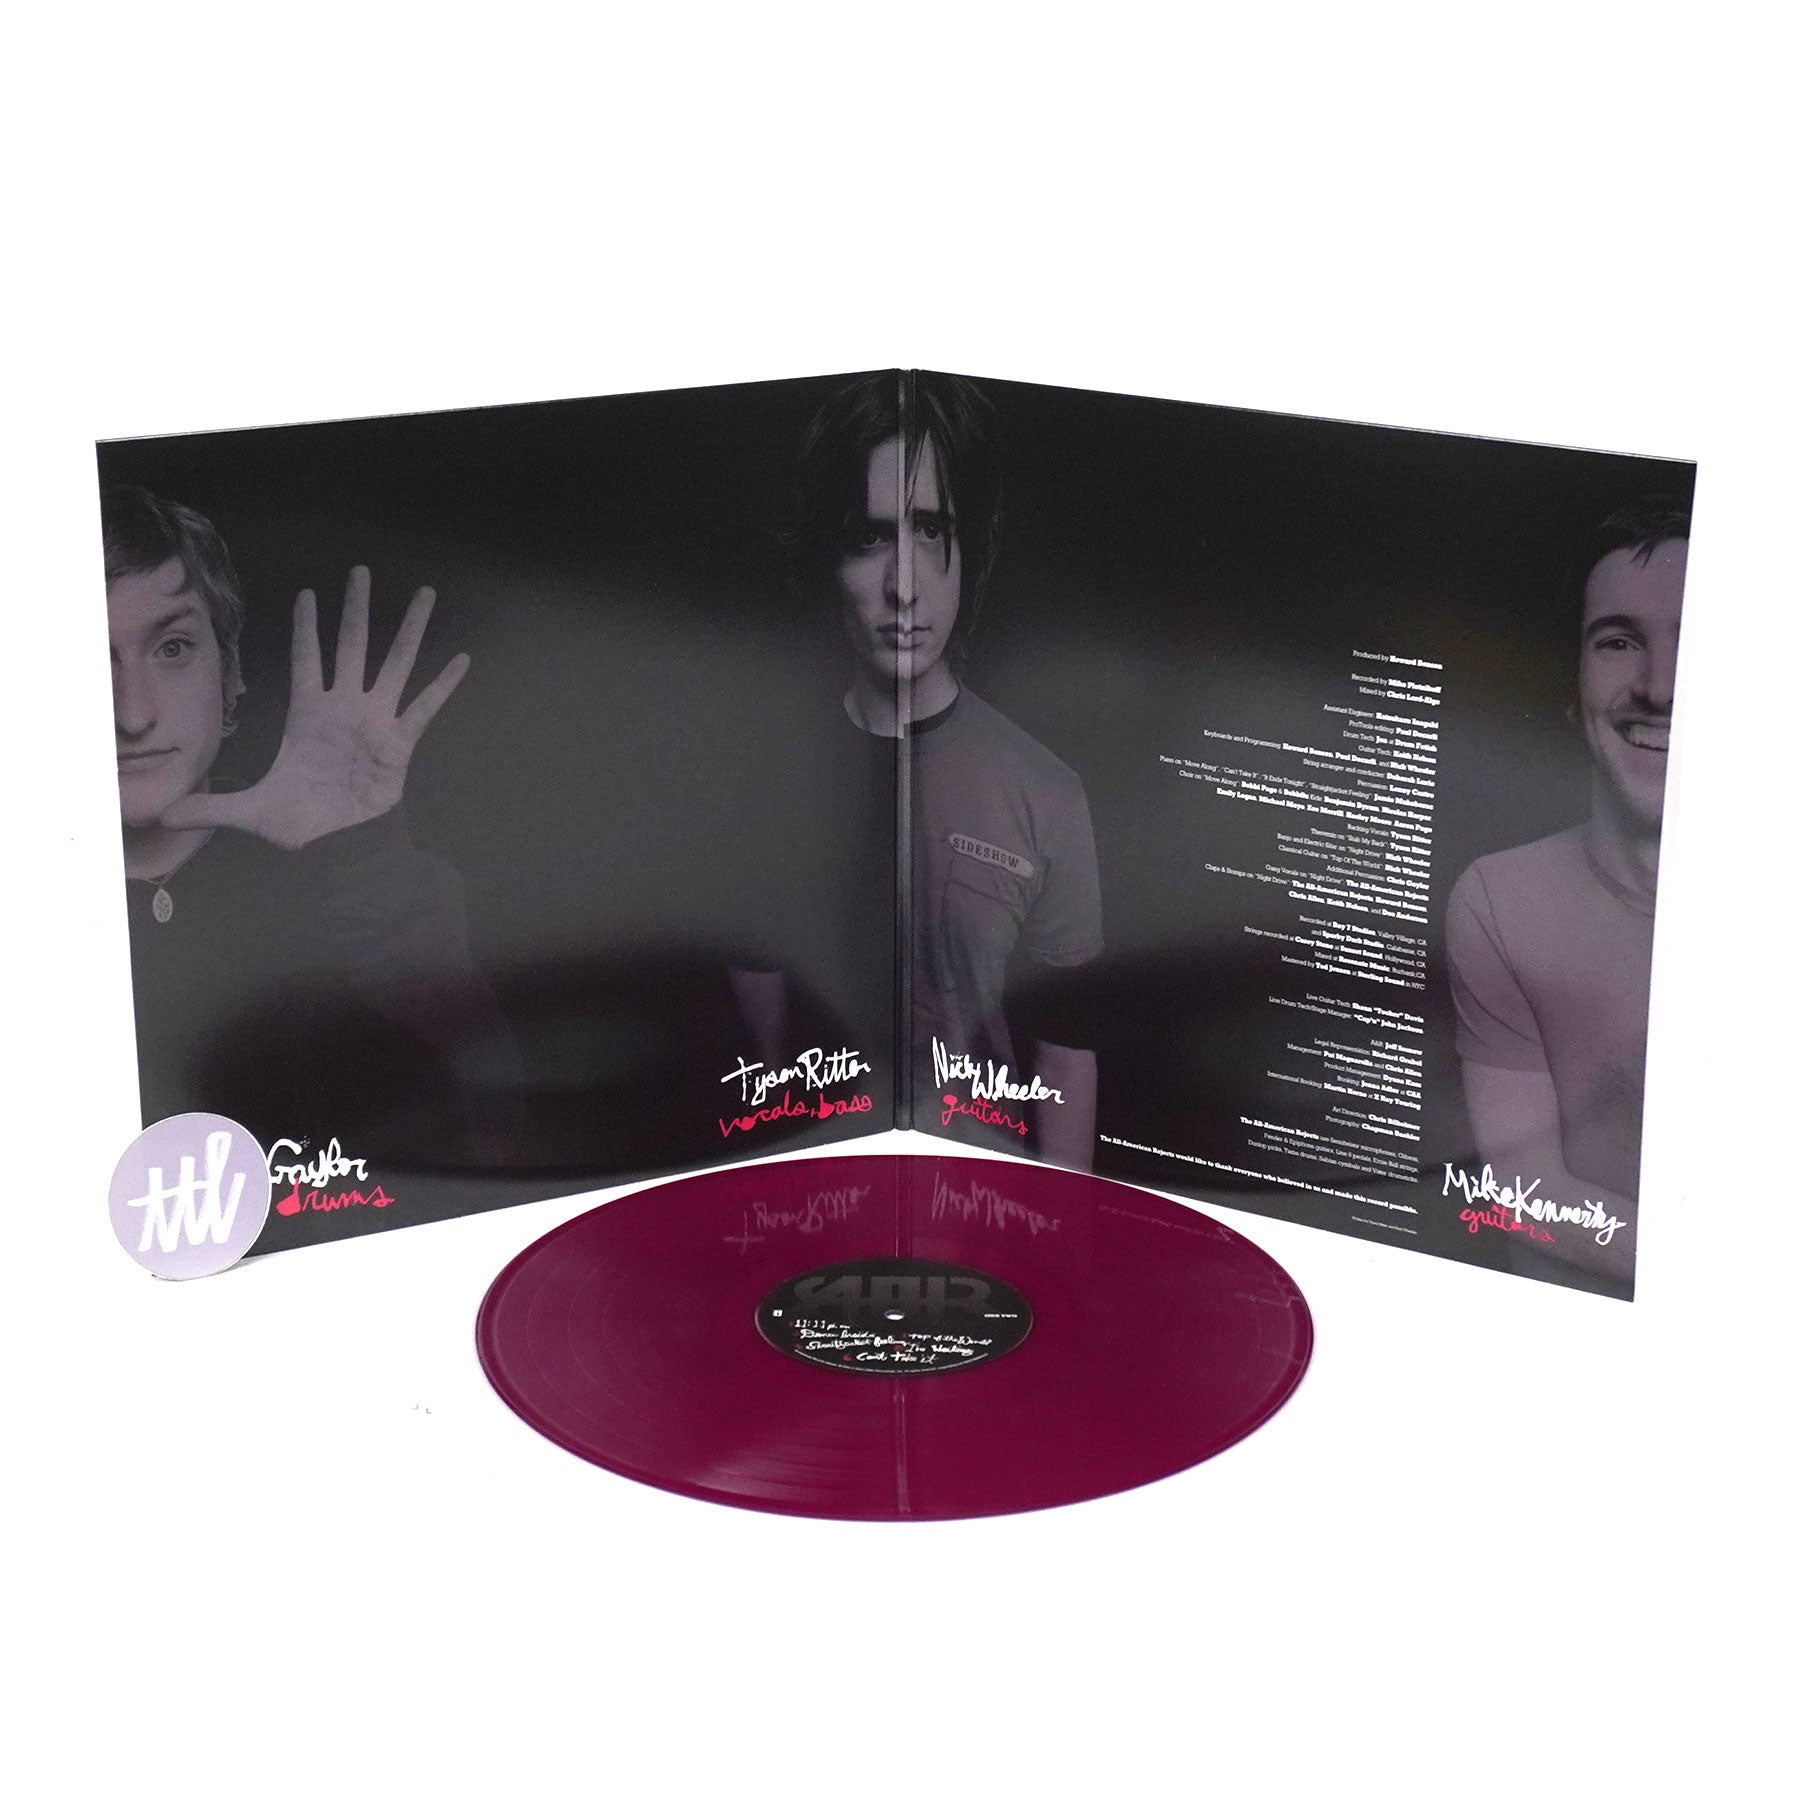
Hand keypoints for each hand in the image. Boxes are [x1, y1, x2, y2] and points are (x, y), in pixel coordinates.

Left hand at [161, 566, 469, 849]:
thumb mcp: (249, 812)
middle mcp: (344, 709)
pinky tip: (460, 660)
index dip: (307, 629)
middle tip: (360, 571)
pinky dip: (442, 685)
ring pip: (394, 665)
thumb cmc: (300, 824)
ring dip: (409, 630)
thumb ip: (211, 806)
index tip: (307, 594)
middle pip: (352, 647)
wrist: (340, 847)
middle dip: (356, 610)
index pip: (307, 661)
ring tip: (424, 595)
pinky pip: (423, 708)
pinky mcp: (399, 743)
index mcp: (309, 716)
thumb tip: (163, 815)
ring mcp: (374, 722)